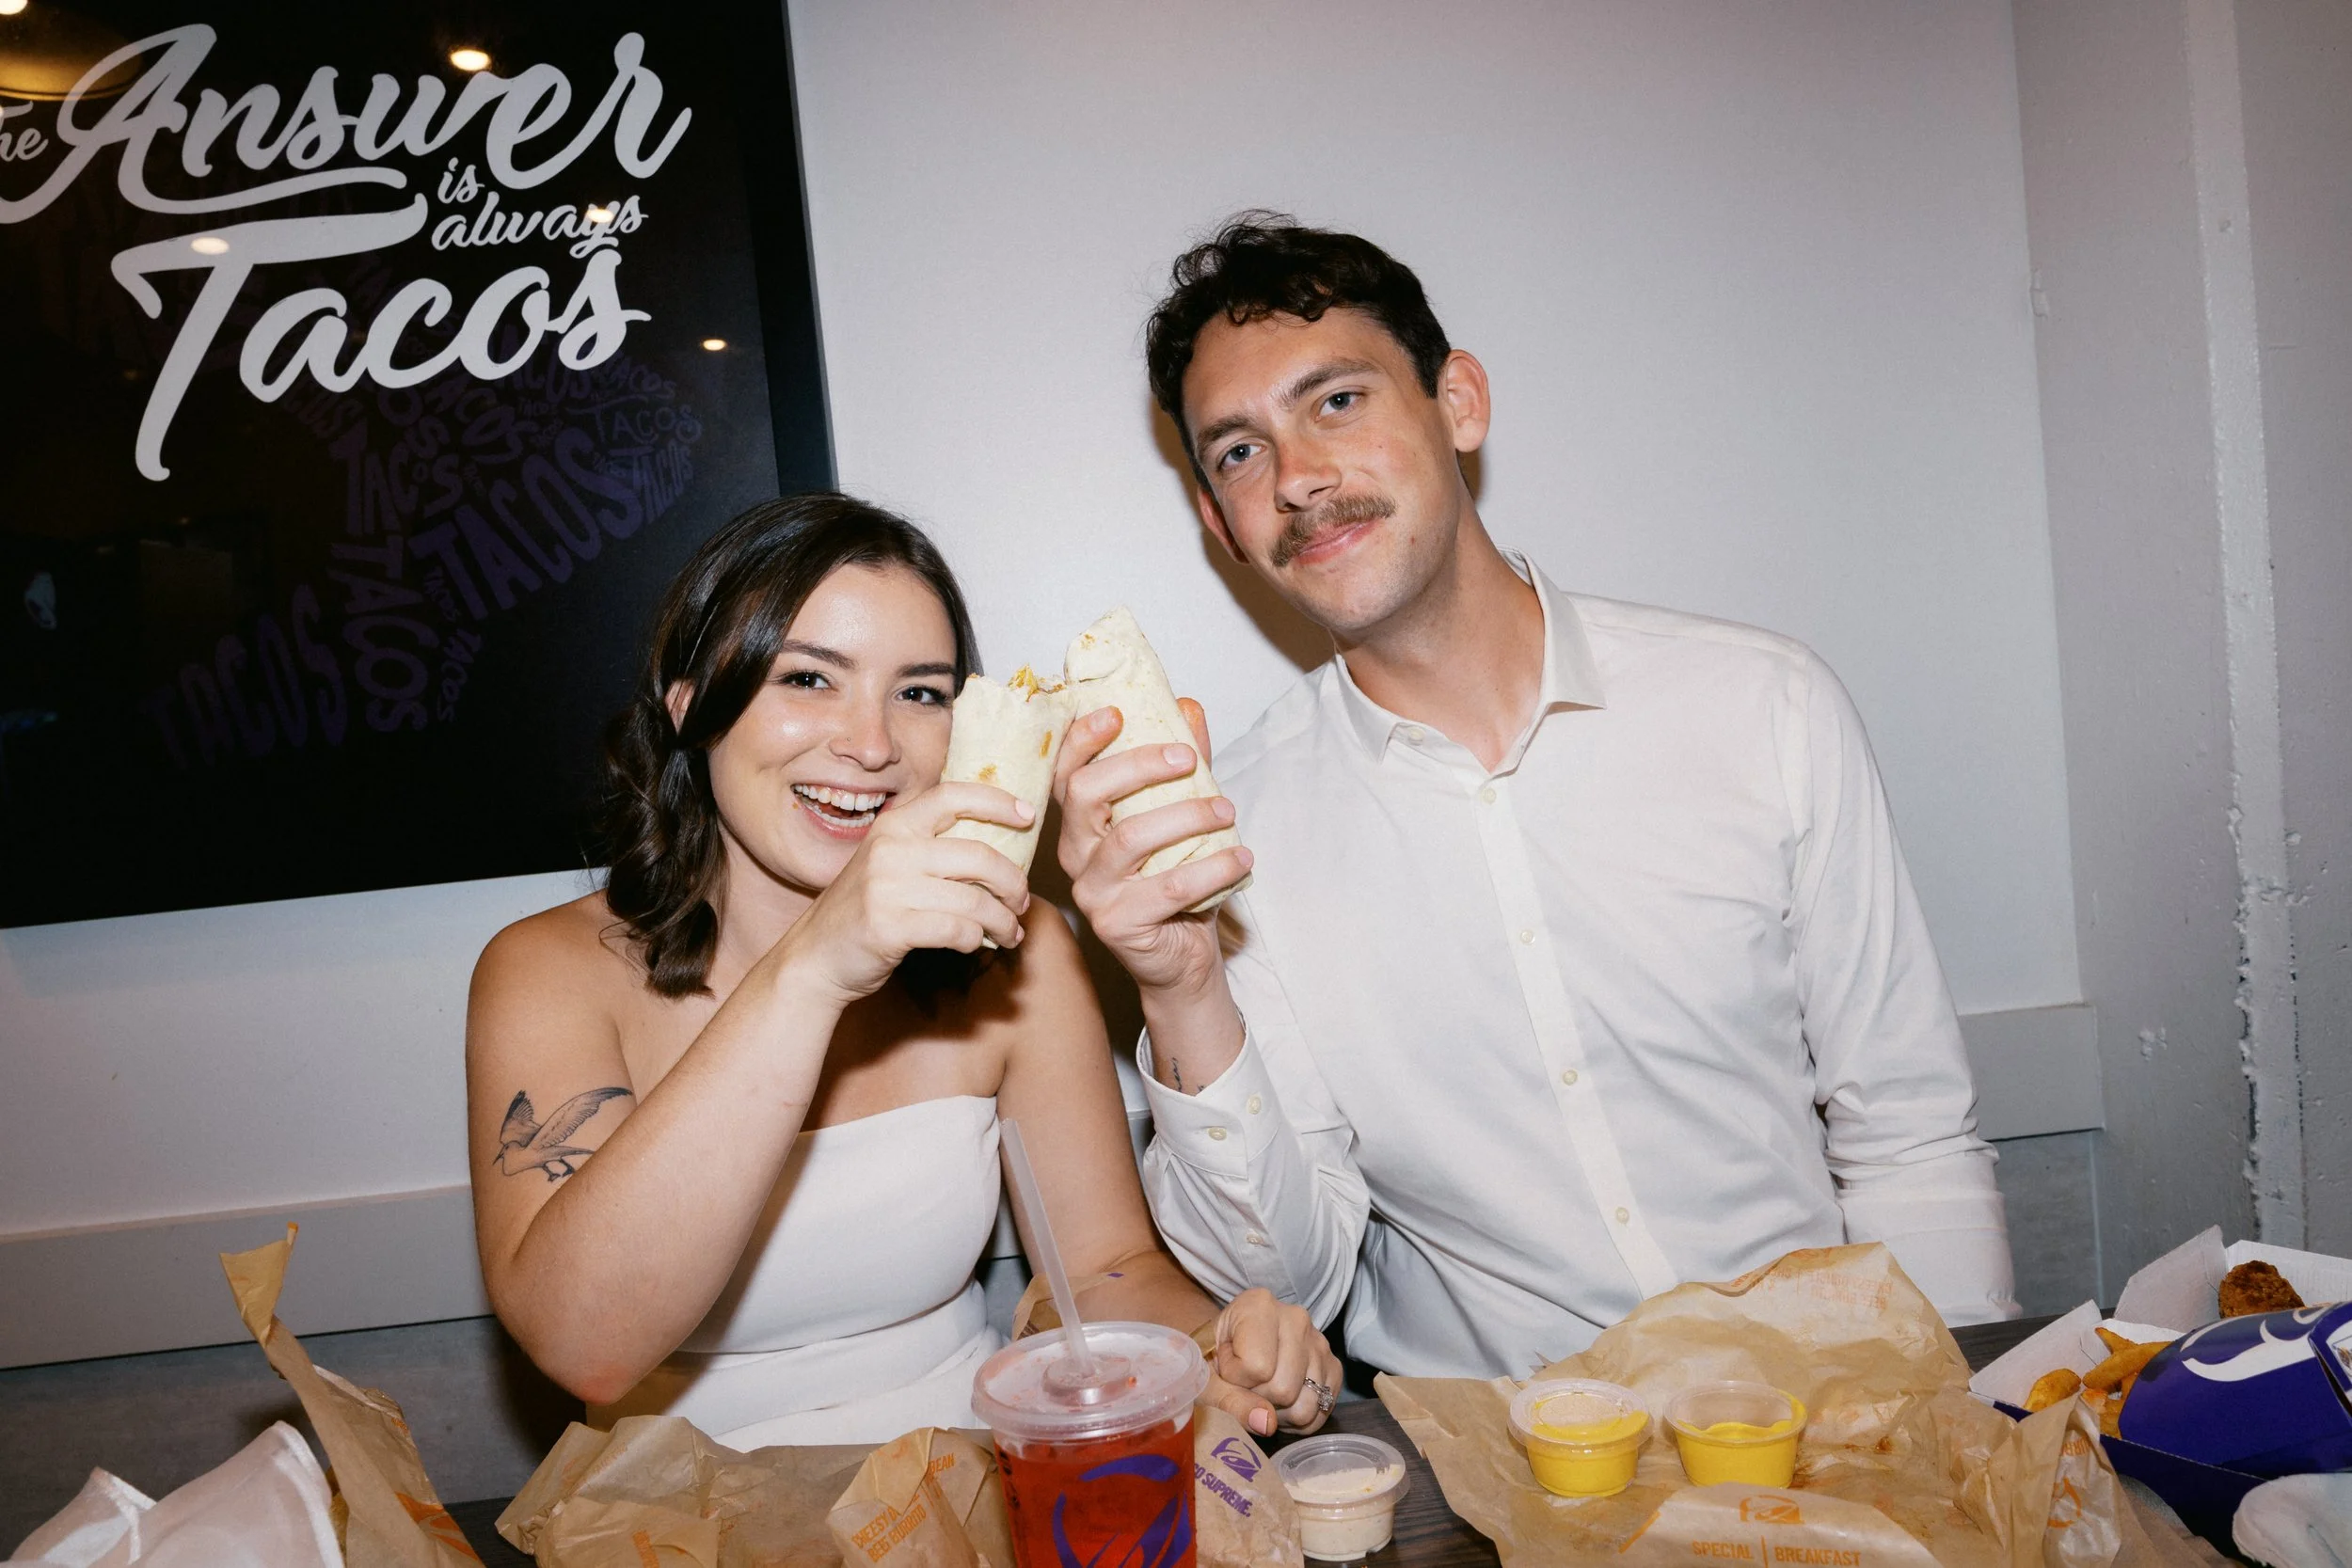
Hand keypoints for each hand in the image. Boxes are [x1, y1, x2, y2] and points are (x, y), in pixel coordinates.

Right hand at [776, 782, 1033, 1005]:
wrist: (814, 957)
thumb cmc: (864, 911)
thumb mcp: (888, 864)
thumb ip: (930, 848)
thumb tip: (1000, 849)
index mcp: (893, 825)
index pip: (952, 796)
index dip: (996, 801)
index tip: (1028, 815)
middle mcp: (890, 849)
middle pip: (979, 855)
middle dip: (1013, 882)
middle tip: (1022, 901)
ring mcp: (887, 888)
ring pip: (975, 900)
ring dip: (1003, 920)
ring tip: (1010, 932)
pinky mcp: (890, 927)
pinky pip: (957, 930)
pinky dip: (976, 939)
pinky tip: (976, 943)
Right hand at [1051, 699, 1252, 994]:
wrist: (1182, 958)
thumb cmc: (1175, 884)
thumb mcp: (1179, 818)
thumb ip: (1181, 767)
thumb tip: (1189, 708)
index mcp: (1081, 825)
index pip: (1067, 774)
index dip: (1082, 740)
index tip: (1117, 713)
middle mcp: (1075, 855)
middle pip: (1088, 795)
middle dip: (1140, 766)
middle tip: (1188, 759)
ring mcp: (1091, 892)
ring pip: (1132, 839)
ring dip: (1187, 816)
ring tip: (1227, 810)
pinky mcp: (1116, 924)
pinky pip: (1167, 887)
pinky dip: (1211, 867)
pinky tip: (1240, 856)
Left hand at [1202, 1288, 1343, 1436]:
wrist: (1227, 1349)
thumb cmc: (1210, 1359)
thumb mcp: (1206, 1379)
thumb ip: (1230, 1401)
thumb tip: (1267, 1423)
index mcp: (1258, 1305)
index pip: (1256, 1367)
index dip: (1235, 1380)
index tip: (1225, 1365)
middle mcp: (1296, 1317)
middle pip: (1284, 1389)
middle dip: (1258, 1399)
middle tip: (1243, 1383)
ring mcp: (1319, 1341)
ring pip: (1306, 1405)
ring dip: (1279, 1413)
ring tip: (1261, 1393)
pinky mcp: (1333, 1365)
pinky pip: (1322, 1410)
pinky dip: (1298, 1419)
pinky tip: (1278, 1401)